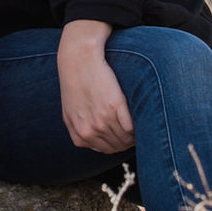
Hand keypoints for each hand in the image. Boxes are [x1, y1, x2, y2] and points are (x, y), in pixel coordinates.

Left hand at [57, 20, 134, 154]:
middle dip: (128, 142)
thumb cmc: (73, 83)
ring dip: (136, 135)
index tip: (126, 139)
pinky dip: (139, 126)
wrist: (78, 60)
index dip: (118, 145)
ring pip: (127, 138)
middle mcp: (91, 130)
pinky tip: (141, 118)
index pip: (107, 150)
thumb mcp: (69, 112)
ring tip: (142, 127)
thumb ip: (78, 130)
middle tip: (136, 133)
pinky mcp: (115, 105)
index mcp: (80, 135)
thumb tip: (90, 140)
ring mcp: (103, 119)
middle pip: (118, 146)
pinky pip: (132, 127)